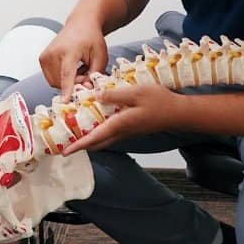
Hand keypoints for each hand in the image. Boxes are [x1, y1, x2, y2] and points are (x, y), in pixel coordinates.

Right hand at [38, 21, 106, 100]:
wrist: (81, 24)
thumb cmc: (92, 39)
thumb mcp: (101, 56)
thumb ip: (95, 74)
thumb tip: (87, 90)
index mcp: (69, 50)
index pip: (67, 73)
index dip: (67, 88)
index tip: (64, 101)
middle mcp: (53, 53)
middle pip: (62, 82)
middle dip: (75, 84)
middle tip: (87, 73)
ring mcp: (45, 56)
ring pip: (55, 83)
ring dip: (68, 81)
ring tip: (79, 68)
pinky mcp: (42, 59)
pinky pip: (51, 78)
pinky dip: (61, 78)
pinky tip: (71, 68)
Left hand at [64, 83, 181, 154]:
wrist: (178, 112)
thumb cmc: (160, 101)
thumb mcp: (136, 92)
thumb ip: (114, 95)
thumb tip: (95, 96)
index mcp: (120, 124)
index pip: (95, 137)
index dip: (79, 144)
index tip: (65, 151)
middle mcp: (122, 131)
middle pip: (97, 143)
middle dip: (81, 145)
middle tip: (66, 145)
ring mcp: (128, 131)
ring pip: (104, 139)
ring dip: (89, 140)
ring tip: (76, 135)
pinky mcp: (132, 128)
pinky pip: (111, 133)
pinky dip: (99, 132)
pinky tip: (96, 123)